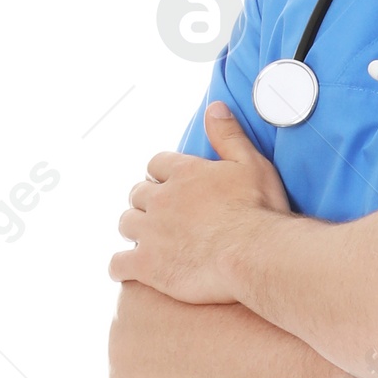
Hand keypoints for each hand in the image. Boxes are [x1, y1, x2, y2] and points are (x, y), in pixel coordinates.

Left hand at [110, 102, 290, 301]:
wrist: (255, 255)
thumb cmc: (258, 211)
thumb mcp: (251, 164)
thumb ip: (229, 135)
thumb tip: (215, 107)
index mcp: (183, 173)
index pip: (157, 165)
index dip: (161, 175)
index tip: (169, 185)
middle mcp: (161, 199)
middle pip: (137, 194)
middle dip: (145, 203)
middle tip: (159, 215)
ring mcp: (151, 233)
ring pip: (126, 224)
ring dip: (134, 229)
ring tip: (145, 240)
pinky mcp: (148, 265)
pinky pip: (118, 264)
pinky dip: (120, 266)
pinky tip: (127, 270)